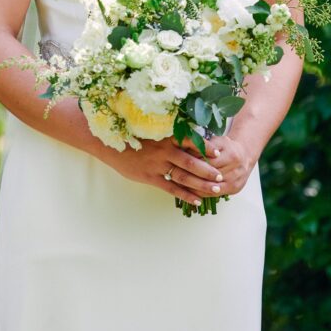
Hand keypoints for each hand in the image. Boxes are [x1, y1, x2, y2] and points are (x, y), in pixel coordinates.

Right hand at [105, 135, 223, 205]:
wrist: (110, 144)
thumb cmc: (131, 135)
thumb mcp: (150, 130)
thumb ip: (166, 134)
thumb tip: (183, 134)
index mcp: (166, 137)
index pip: (190, 141)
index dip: (205, 147)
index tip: (218, 152)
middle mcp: (165, 150)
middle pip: (191, 161)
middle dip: (208, 169)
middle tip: (221, 176)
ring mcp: (158, 165)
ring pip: (184, 176)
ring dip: (201, 183)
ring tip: (215, 190)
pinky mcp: (150, 177)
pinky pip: (171, 188)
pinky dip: (185, 195)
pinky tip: (196, 201)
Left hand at [179, 133, 257, 197]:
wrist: (245, 156)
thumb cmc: (227, 146)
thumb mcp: (218, 141)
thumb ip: (204, 145)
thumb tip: (185, 150)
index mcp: (231, 155)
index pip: (208, 161)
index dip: (193, 162)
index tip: (179, 162)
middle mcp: (235, 170)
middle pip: (209, 176)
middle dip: (191, 175)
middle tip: (175, 174)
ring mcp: (236, 181)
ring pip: (211, 188)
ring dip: (195, 187)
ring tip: (179, 184)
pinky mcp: (235, 189)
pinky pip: (214, 194)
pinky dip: (201, 193)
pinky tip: (190, 191)